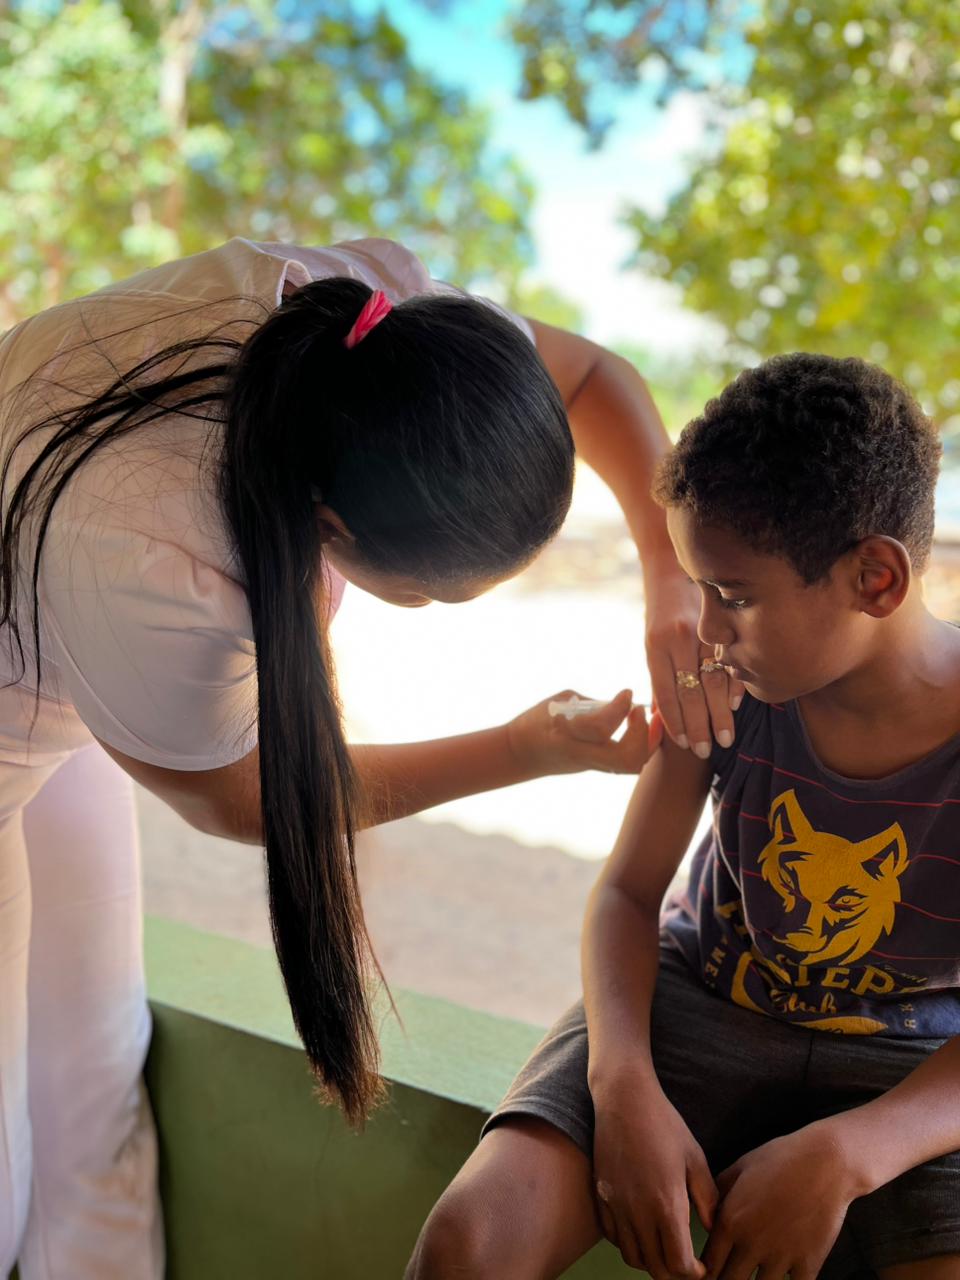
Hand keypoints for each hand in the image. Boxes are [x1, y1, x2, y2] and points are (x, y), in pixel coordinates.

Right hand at [506, 689, 661, 776]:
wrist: (520, 754)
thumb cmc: (537, 720)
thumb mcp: (560, 702)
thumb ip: (592, 704)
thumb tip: (622, 704)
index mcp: (565, 735)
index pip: (600, 727)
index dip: (620, 708)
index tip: (626, 692)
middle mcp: (581, 755)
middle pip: (626, 758)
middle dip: (643, 733)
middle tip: (640, 711)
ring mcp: (590, 765)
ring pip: (632, 765)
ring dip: (647, 741)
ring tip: (644, 718)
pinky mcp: (597, 768)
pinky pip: (628, 762)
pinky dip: (642, 745)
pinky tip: (640, 727)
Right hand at [593, 1077, 717, 1277]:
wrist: (624, 1098)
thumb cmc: (664, 1123)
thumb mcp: (695, 1157)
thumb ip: (706, 1198)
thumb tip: (712, 1228)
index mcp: (666, 1204)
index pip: (679, 1264)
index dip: (694, 1273)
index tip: (703, 1268)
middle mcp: (638, 1212)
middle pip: (655, 1268)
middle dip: (674, 1273)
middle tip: (686, 1264)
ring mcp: (616, 1205)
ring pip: (632, 1256)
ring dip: (650, 1261)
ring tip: (664, 1249)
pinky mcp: (601, 1196)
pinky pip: (613, 1236)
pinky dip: (629, 1243)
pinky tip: (640, 1229)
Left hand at [644, 564, 743, 756]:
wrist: (672, 570)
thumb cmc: (660, 615)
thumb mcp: (651, 644)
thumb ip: (661, 677)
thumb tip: (664, 718)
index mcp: (655, 647)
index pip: (666, 693)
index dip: (674, 721)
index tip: (684, 744)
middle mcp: (678, 640)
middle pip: (691, 693)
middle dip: (699, 726)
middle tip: (706, 751)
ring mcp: (702, 632)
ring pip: (714, 681)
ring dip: (720, 714)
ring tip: (725, 738)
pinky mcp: (721, 626)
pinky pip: (731, 662)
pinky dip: (735, 686)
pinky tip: (737, 706)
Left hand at [703, 1123, 865, 1279]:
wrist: (826, 1162)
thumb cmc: (780, 1158)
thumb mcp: (740, 1168)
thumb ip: (718, 1194)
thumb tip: (707, 1215)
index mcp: (730, 1220)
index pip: (708, 1264)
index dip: (706, 1272)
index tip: (710, 1272)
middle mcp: (751, 1242)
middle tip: (731, 1276)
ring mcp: (781, 1255)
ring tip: (757, 1277)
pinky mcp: (808, 1263)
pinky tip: (787, 1278)